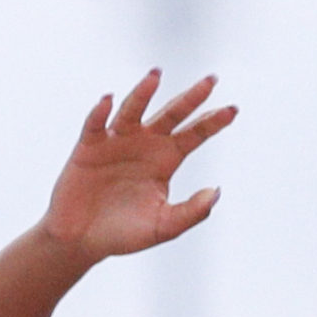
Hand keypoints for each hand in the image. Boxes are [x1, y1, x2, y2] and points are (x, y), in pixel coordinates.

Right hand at [42, 71, 235, 264]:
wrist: (83, 240)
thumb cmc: (124, 234)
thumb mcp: (164, 227)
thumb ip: (192, 212)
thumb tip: (215, 191)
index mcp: (166, 159)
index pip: (194, 134)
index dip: (213, 122)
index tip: (233, 110)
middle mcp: (145, 144)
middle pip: (172, 114)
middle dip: (192, 97)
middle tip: (212, 79)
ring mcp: (117, 141)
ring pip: (134, 110)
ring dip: (144, 92)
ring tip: (156, 76)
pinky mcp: (89, 146)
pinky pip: (95, 124)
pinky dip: (100, 111)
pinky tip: (108, 100)